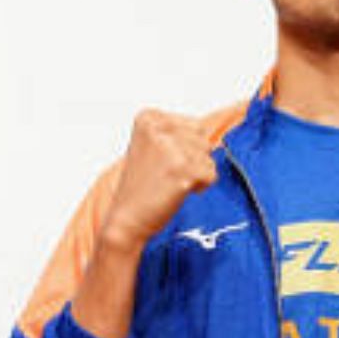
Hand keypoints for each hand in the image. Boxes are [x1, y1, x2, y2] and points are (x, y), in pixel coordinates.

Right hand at [99, 108, 221, 249]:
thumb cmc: (141, 186)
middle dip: (193, 159)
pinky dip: (200, 186)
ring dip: (196, 173)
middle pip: (203, 139)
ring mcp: (170, 149)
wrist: (126, 219)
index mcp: (148, 118)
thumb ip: (179, 133)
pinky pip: (211, 174)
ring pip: (209, 156)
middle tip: (166, 174)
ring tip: (170, 182)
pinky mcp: (182, 169)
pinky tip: (177, 191)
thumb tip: (211, 137)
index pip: (194, 125)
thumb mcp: (153, 146)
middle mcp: (157, 128)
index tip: (161, 161)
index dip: (185, 148)